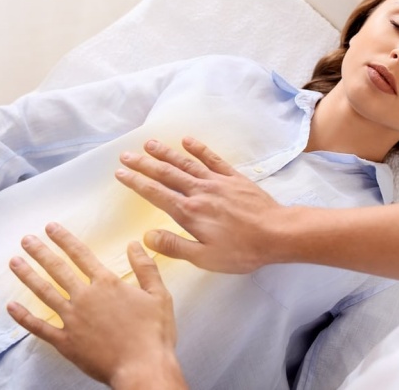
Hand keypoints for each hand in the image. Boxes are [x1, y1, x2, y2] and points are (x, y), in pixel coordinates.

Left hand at [7, 223, 185, 389]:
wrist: (143, 368)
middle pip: (58, 269)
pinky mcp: (66, 342)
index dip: (65, 239)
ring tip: (14, 262)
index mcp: (107, 283)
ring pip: (45, 293)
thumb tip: (134, 244)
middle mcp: (86, 297)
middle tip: (26, 239)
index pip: (81, 255)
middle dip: (40, 252)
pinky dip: (24, 317)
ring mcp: (73, 320)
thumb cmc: (154, 332)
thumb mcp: (159, 294)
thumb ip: (145, 267)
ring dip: (28, 276)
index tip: (51, 227)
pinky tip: (11, 307)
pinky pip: (40, 328)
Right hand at [115, 137, 286, 272]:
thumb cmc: (241, 250)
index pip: (156, 193)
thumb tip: (146, 236)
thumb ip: (175, 246)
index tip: (120, 173)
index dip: (136, 182)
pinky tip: (187, 140)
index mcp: (189, 212)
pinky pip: (213, 159)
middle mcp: (199, 191)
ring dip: (166, 153)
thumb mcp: (205, 258)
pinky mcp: (234, 177)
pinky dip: (199, 149)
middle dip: (144, 164)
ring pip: (186, 163)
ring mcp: (217, 181)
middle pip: (166, 174)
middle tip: (125, 155)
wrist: (277, 233)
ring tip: (149, 143)